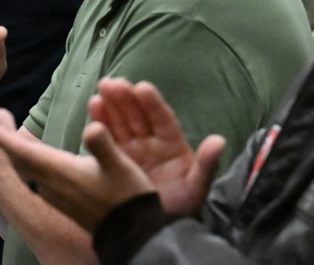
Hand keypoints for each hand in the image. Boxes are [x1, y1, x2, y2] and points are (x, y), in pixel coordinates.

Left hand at [0, 108, 153, 232]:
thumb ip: (103, 145)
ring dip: (21, 156)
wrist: (132, 236)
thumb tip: (93, 126)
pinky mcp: (66, 204)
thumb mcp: (119, 167)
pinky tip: (42, 162)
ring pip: (30, 172)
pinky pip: (41, 180)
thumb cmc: (126, 197)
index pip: (23, 153)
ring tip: (18, 141)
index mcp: (60, 171)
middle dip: (9, 144)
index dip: (3, 140)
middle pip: (22, 162)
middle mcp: (53, 184)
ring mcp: (58, 196)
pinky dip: (35, 166)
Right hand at [89, 79, 223, 216]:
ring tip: (101, 91)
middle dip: (126, 98)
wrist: (154, 231)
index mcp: (172, 145)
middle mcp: (150, 143)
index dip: (152, 103)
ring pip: (120, 121)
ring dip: (110, 105)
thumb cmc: (179, 208)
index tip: (142, 88)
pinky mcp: (113, 157)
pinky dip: (99, 122)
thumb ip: (206, 165)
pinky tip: (93, 108)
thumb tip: (220, 140)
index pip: (162, 119)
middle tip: (112, 83)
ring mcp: (130, 149)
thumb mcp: (195, 189)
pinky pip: (106, 136)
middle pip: (137, 115)